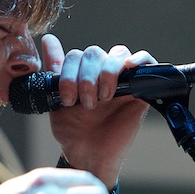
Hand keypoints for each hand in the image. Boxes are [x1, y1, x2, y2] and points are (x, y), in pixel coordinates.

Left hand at [41, 34, 155, 187]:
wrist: (90, 154)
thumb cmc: (73, 130)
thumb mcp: (56, 98)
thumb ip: (54, 68)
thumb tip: (49, 39)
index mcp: (81, 72)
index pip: (76, 55)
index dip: (69, 74)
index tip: (68, 99)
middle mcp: (101, 72)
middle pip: (95, 53)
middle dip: (86, 77)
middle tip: (86, 103)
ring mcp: (121, 78)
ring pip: (117, 54)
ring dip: (107, 73)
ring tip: (103, 98)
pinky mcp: (141, 88)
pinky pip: (145, 61)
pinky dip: (138, 59)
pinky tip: (128, 68)